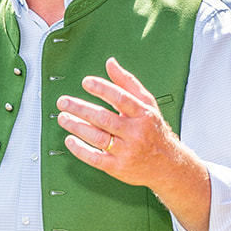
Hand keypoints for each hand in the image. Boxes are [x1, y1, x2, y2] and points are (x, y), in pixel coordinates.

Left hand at [55, 58, 177, 186]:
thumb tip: (110, 63)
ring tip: (63, 118)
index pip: (120, 98)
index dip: (102, 88)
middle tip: (63, 102)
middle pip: (104, 118)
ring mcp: (127, 151)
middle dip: (80, 109)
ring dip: (77, 127)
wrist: (167, 165)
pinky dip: (80, 149)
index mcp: (143, 114)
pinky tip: (70, 140)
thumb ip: (127, 82)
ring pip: (98, 138)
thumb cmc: (154, 130)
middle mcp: (135, 133)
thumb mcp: (147, 104)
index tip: (85, 82)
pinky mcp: (118, 167)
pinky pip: (95, 158)